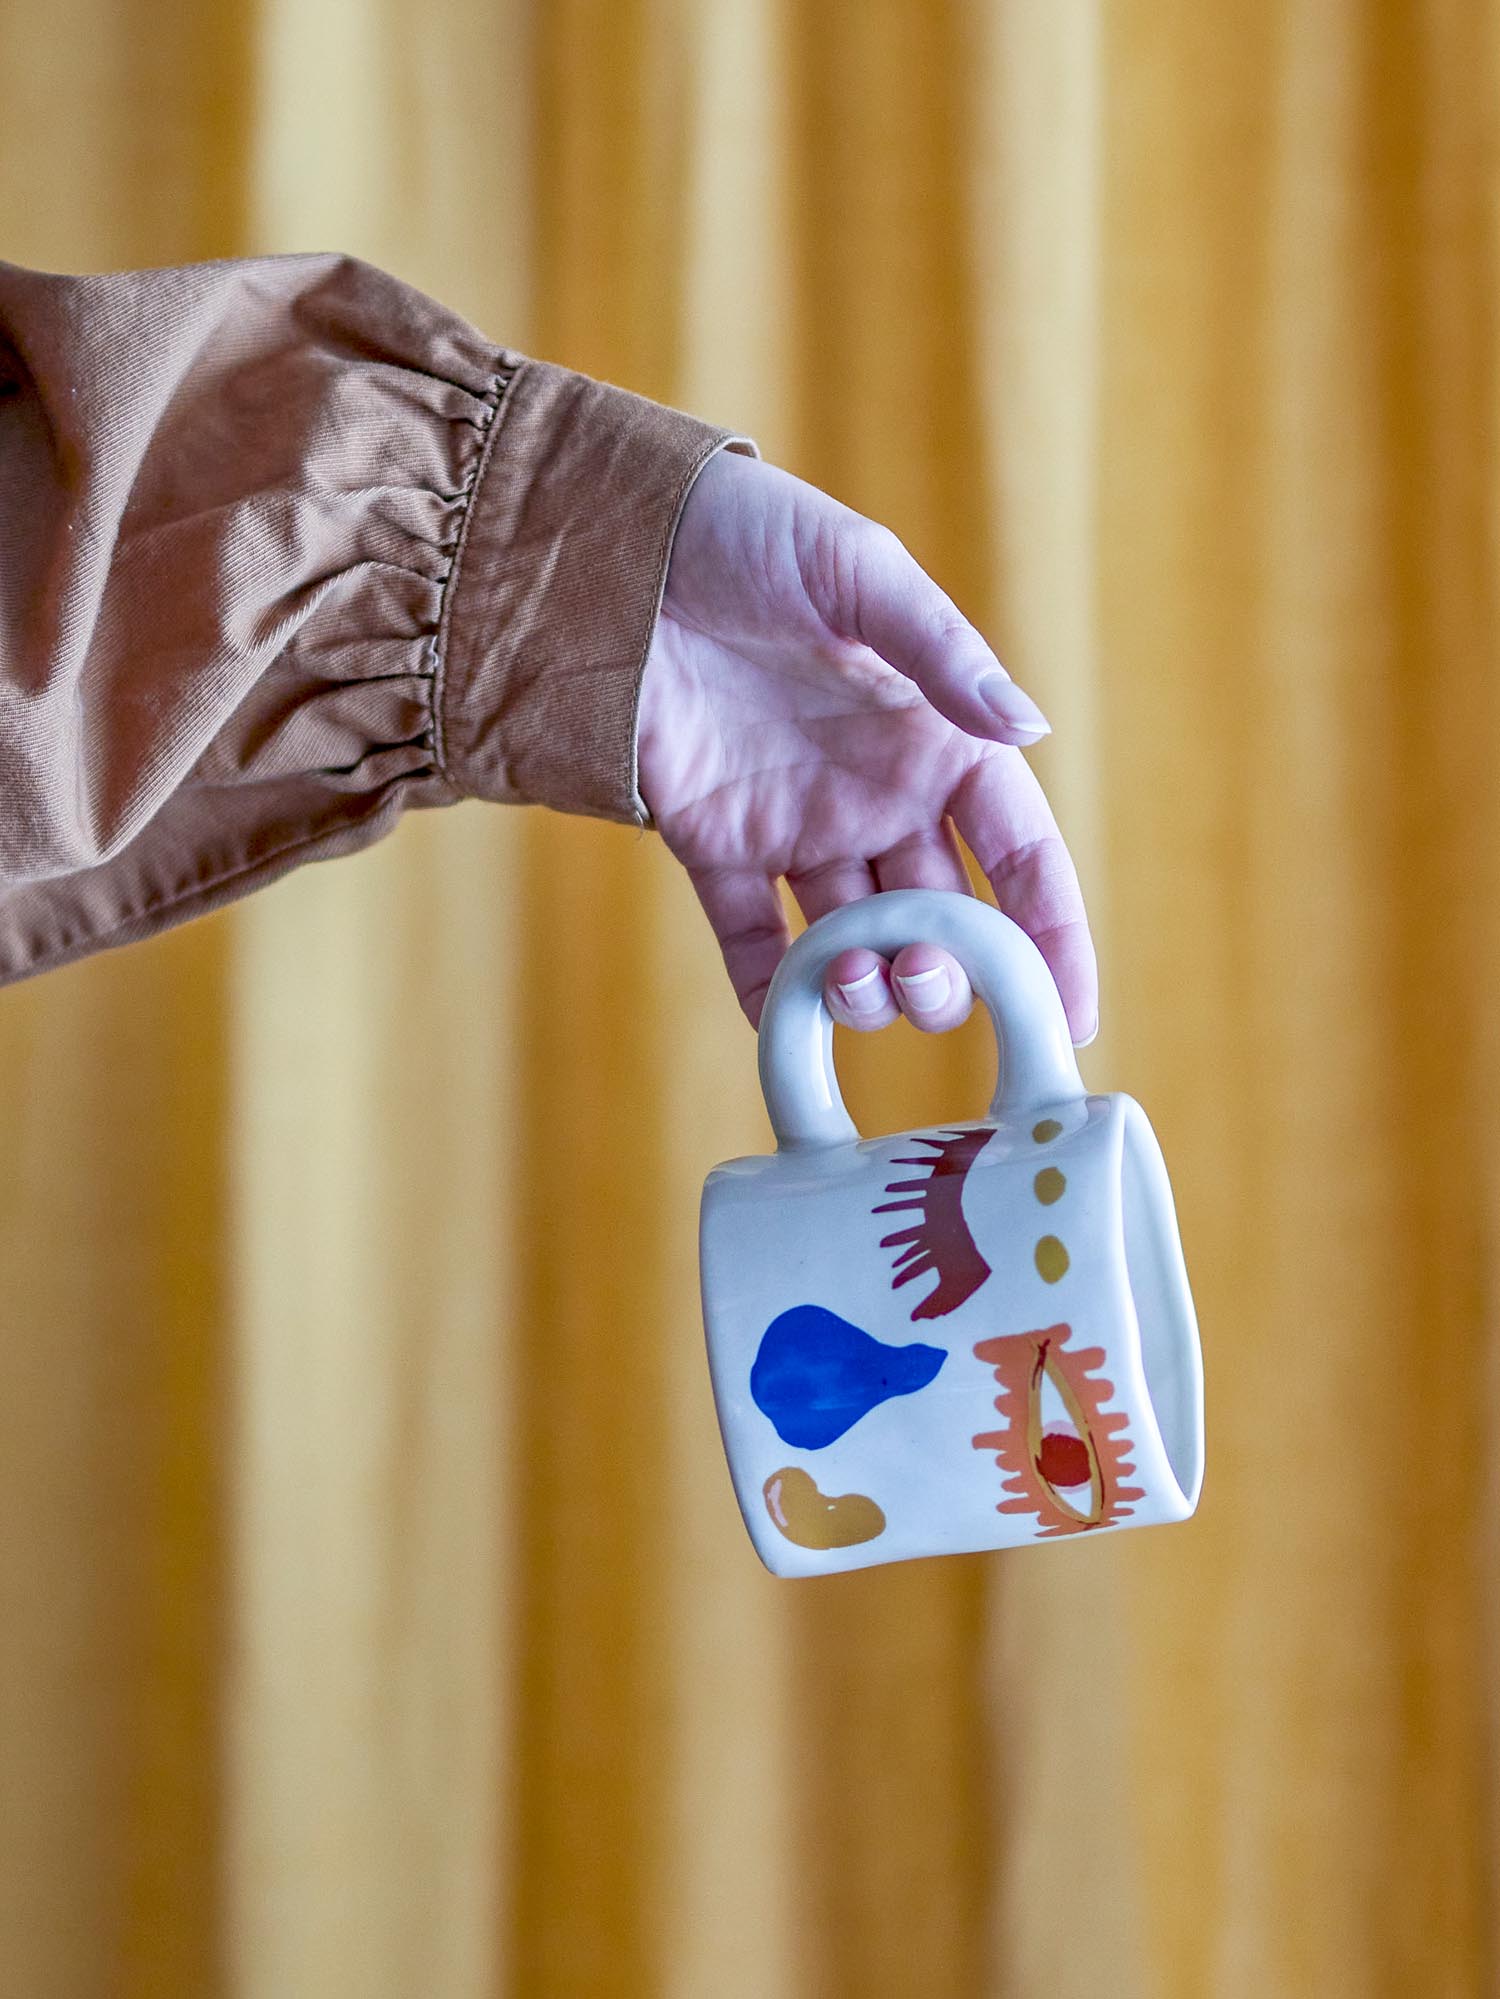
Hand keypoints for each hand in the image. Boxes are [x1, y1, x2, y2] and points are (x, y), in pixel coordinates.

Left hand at [637, 450, 1097, 1041]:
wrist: (612, 542)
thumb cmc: (749, 532)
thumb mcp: (859, 572)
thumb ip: (942, 654)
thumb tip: (1032, 727)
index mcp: (936, 737)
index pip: (1019, 853)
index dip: (1051, 936)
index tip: (1070, 1019)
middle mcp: (879, 793)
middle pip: (940, 920)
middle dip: (945, 973)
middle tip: (920, 979)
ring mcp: (797, 823)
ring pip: (854, 940)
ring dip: (864, 987)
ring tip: (850, 983)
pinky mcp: (714, 839)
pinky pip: (749, 934)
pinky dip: (766, 988)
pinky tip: (781, 1021)